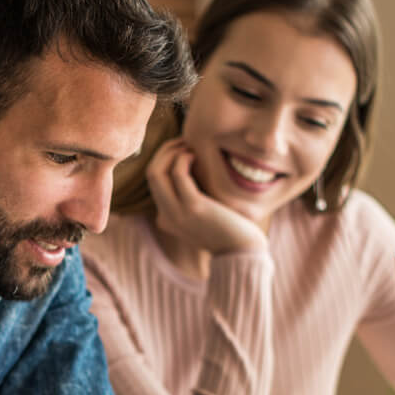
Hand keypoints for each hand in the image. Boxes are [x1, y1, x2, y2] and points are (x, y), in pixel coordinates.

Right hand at [145, 139, 266, 255]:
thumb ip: (194, 199)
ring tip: (190, 146)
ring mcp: (177, 212)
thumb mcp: (205, 216)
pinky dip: (182, 159)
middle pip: (151, 174)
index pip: (154, 182)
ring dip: (171, 152)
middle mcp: (166, 216)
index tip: (182, 149)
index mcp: (166, 218)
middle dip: (165, 151)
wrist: (243, 253)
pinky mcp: (193, 207)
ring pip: (156, 172)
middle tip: (184, 141)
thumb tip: (193, 171)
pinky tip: (195, 155)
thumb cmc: (231, 231)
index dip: (164, 159)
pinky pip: (178, 174)